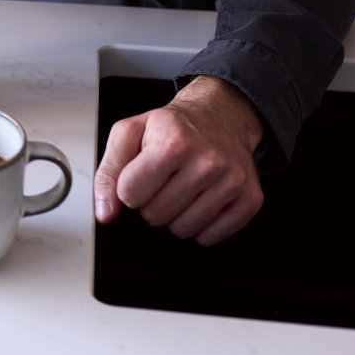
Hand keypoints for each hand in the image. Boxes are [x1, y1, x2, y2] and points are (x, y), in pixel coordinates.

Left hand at [92, 75, 265, 245]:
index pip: (129, 195)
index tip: (141, 173)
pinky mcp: (249, 200)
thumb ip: (108, 172)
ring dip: (175, 215)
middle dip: (152, 201)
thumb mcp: (129, 133)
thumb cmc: (172, 126)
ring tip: (183, 187)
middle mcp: (207, 161)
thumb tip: (104, 213)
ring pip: (182, 230)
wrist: (220, 116)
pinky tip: (202, 198)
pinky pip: (210, 238)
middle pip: (155, 216)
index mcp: (173, 142)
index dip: (129, 187)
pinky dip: (201, 225)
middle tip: (164, 178)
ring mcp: (231, 182)